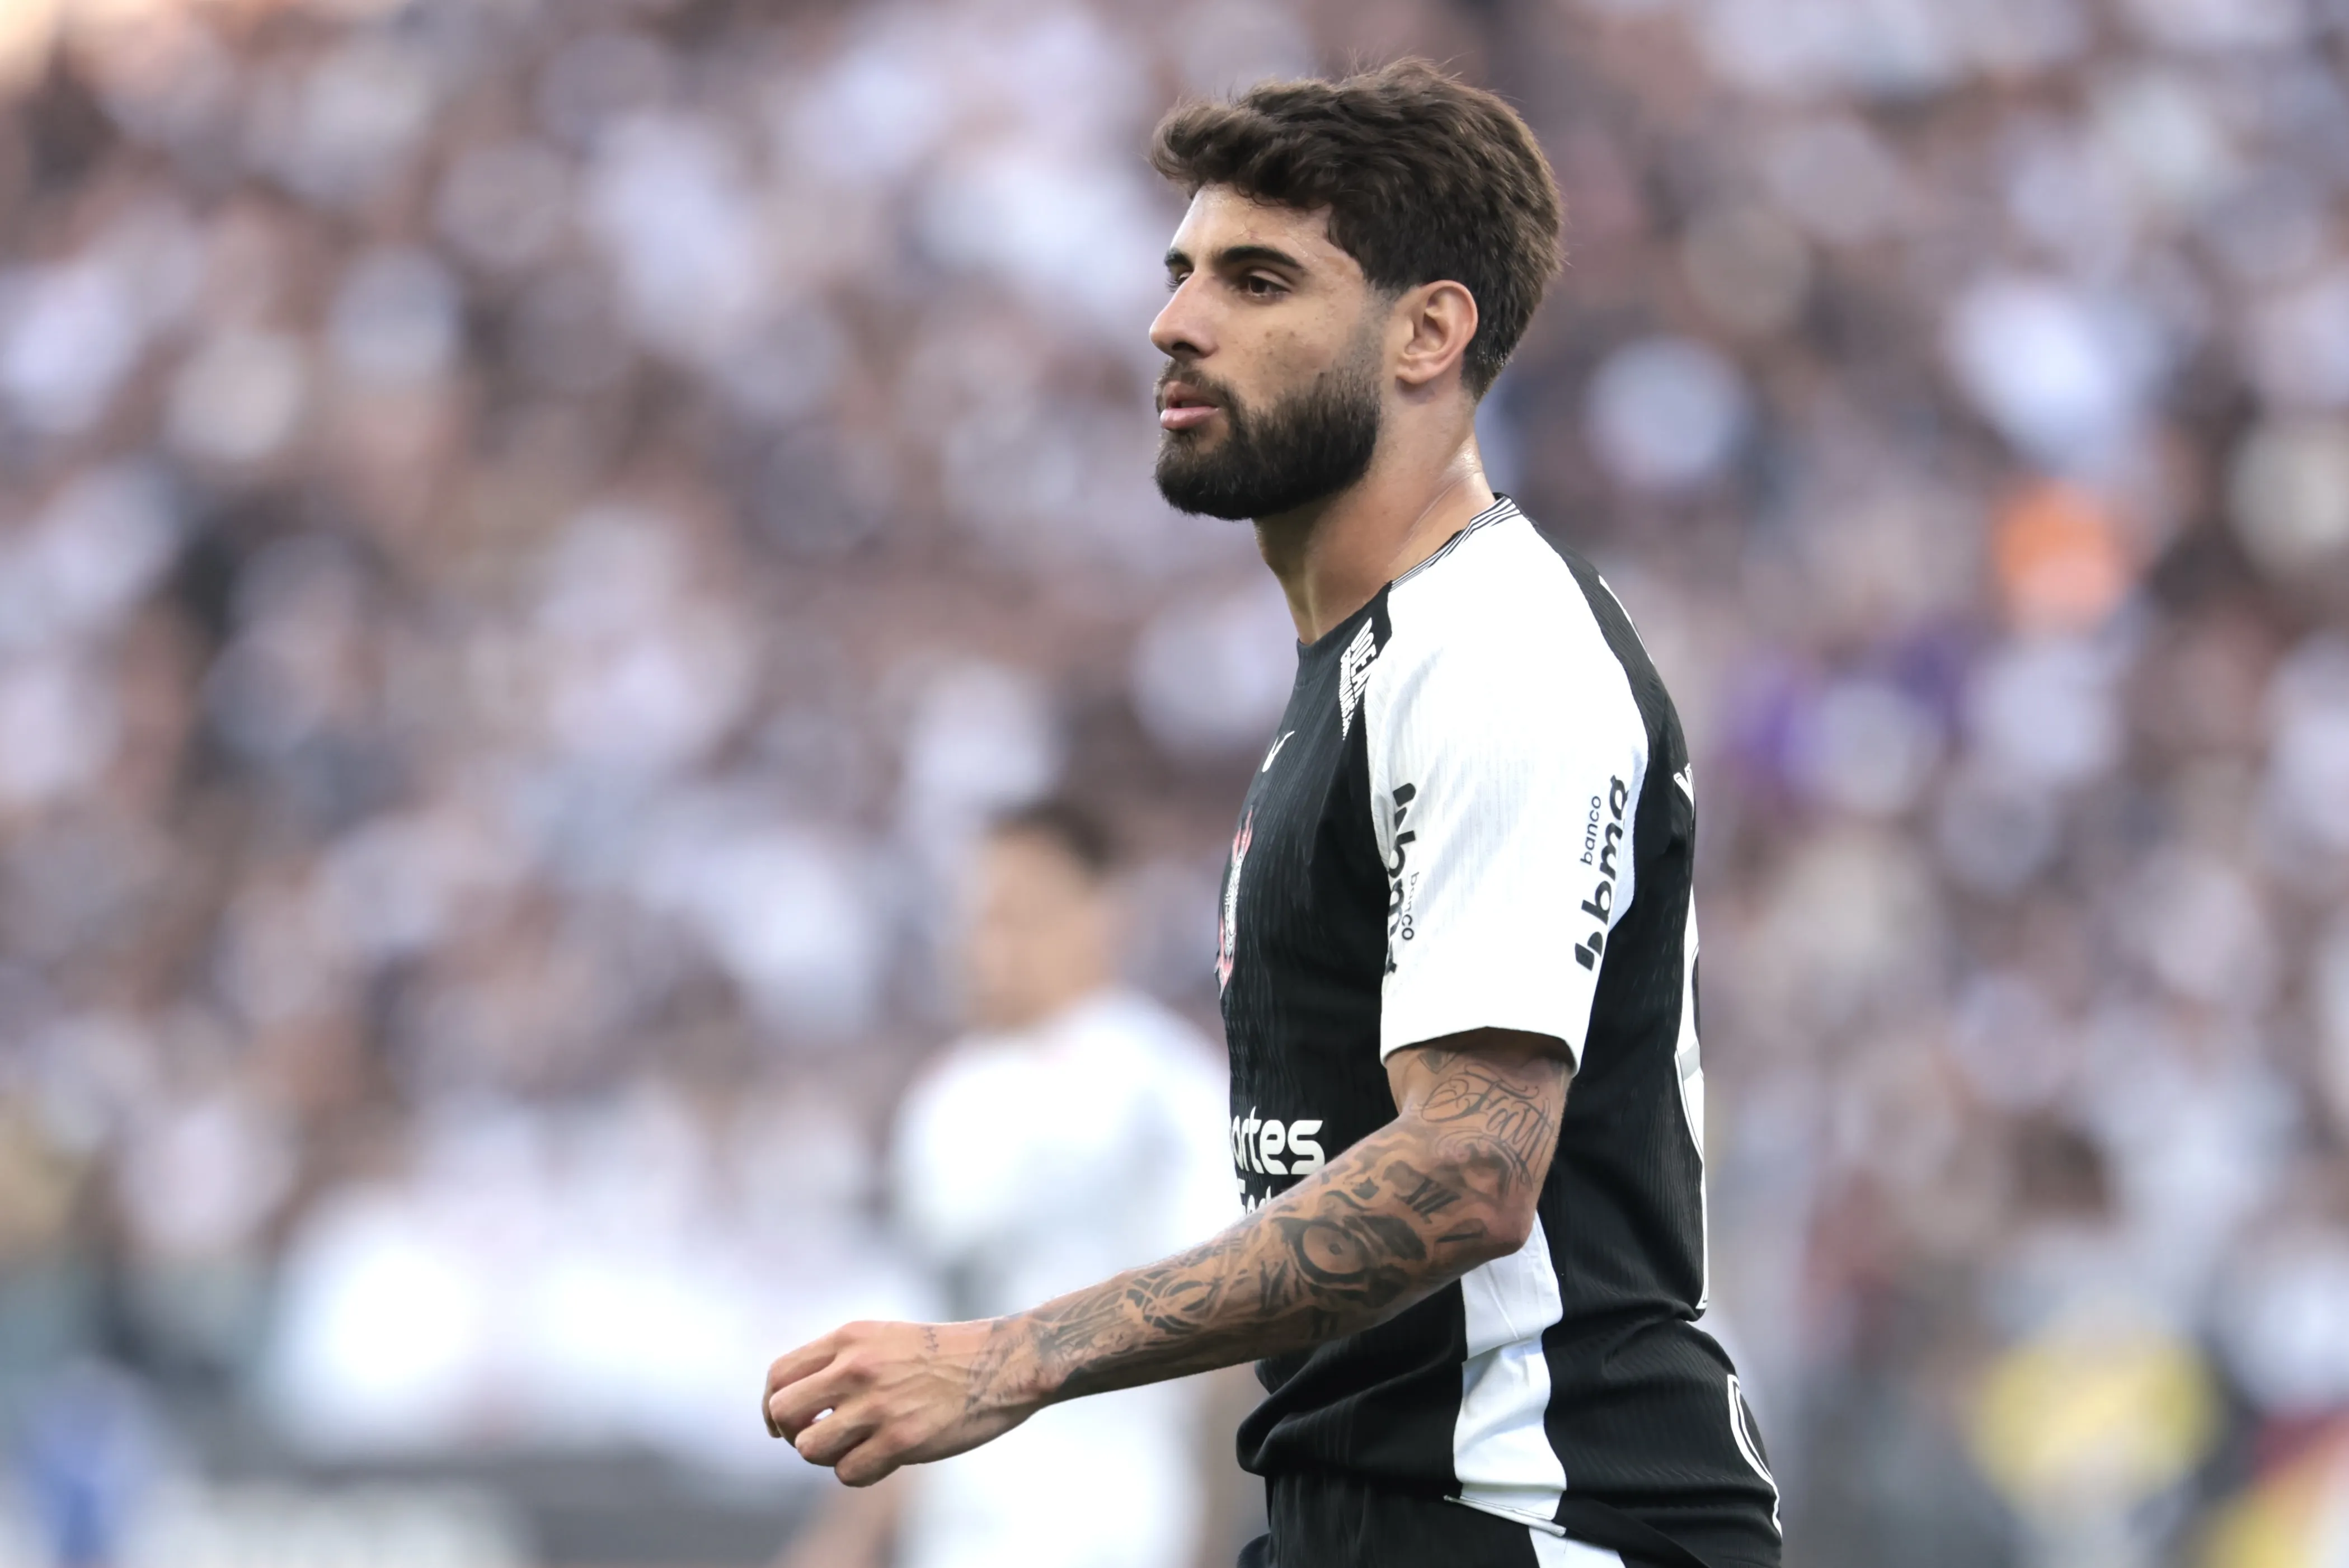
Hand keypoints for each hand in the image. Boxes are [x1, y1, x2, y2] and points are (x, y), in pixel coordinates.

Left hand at [763, 1319, 1042, 1485]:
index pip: (779, 1375)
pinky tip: (883, 1459)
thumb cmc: (942, 1355)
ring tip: (856, 1447)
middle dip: (793, 1434)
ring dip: (827, 1456)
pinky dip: (859, 1473)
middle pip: (783, 1413)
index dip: (771, 1407)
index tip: (783, 1424)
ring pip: (809, 1449)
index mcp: (849, 1338)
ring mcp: (877, 1405)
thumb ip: (839, 1362)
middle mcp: (856, 1368)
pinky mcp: (901, 1440)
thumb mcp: (882, 1339)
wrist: (1000, 1363)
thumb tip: (793, 1404)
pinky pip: (848, 1473)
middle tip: (819, 1437)